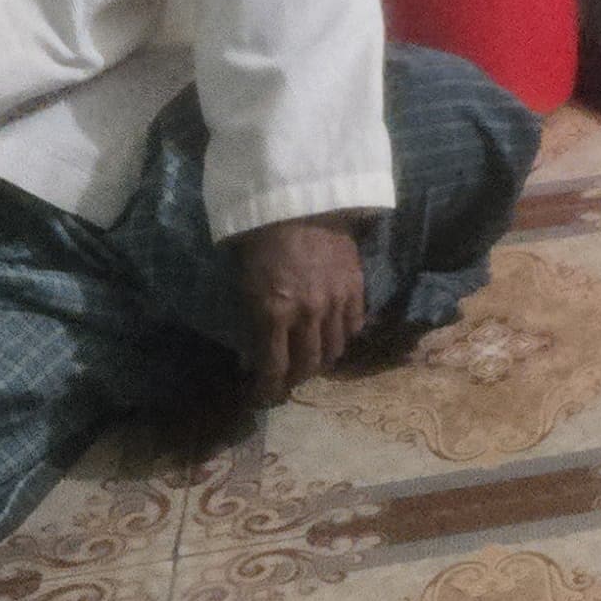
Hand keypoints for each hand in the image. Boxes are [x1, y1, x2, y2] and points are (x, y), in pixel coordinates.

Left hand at [234, 214, 371, 401]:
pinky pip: (354, 326)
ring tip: (312, 361)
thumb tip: (252, 359)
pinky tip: (334, 336)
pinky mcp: (356, 288)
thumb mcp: (245, 285)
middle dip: (294, 380)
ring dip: (321, 361)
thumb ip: (252, 323)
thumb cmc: (261, 241)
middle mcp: (307, 314)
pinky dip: (343, 337)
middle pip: (307, 365)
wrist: (299, 203)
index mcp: (273, 312)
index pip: (273, 367)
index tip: (262, 398)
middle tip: (287, 381)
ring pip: (334, 350)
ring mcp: (335, 302)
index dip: (267, 389)